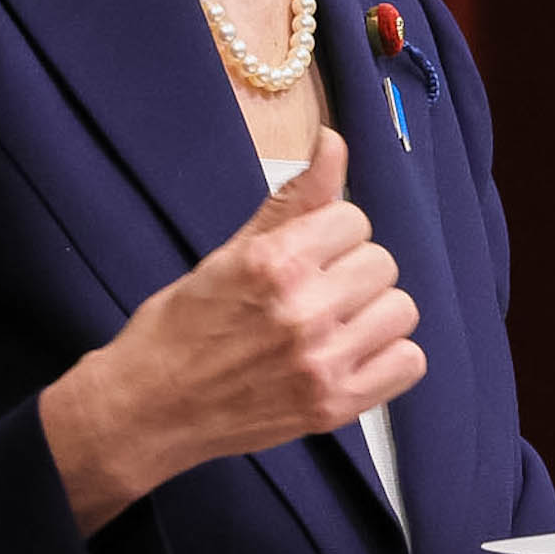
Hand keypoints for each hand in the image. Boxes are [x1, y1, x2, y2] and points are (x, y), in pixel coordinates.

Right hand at [40, 127, 424, 534]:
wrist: (146, 410)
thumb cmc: (179, 327)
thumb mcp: (229, 253)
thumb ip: (293, 199)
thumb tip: (333, 143)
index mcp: (274, 262)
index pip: (353, 219)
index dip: (331, 233)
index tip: (309, 252)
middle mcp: (303, 311)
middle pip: (381, 262)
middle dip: (351, 270)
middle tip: (317, 290)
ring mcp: (322, 364)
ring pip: (400, 309)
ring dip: (373, 312)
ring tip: (337, 323)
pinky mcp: (334, 407)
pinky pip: (408, 364)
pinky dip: (387, 357)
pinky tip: (352, 354)